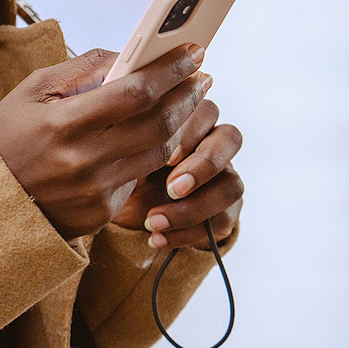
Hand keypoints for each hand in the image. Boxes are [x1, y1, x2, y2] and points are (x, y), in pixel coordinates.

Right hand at [0, 45, 210, 238]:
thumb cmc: (10, 134)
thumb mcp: (34, 90)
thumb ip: (83, 68)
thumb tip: (132, 54)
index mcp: (62, 123)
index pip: (134, 92)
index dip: (170, 70)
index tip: (192, 51)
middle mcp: (82, 160)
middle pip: (157, 123)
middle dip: (187, 94)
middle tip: (202, 75)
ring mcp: (94, 191)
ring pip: (158, 152)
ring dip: (182, 123)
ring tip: (189, 100)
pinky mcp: (100, 212)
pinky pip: (139, 178)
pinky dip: (154, 153)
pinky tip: (160, 133)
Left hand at [111, 99, 243, 249]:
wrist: (117, 208)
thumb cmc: (116, 166)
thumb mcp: (115, 149)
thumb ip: (126, 130)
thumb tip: (127, 113)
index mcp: (187, 119)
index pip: (207, 110)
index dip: (191, 131)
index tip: (163, 155)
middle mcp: (210, 143)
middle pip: (231, 139)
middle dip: (203, 166)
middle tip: (171, 188)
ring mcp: (221, 177)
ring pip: (233, 184)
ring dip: (195, 206)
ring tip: (153, 221)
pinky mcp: (223, 210)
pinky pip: (223, 221)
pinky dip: (187, 233)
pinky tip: (156, 237)